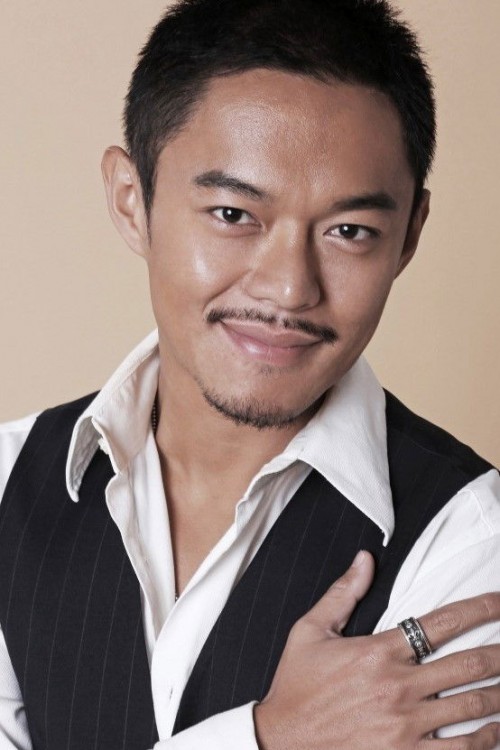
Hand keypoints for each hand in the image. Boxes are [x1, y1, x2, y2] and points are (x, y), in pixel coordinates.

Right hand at [254, 550, 499, 749]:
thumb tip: (365, 559)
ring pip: (472, 707)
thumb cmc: (295, 685)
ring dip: (499, 693)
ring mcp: (406, 726)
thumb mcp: (309, 631)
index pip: (442, 622)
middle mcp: (399, 687)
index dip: (480, 608)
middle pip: (469, 664)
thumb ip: (342, 593)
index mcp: (378, 651)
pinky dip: (485, 739)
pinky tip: (495, 730)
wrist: (281, 742)